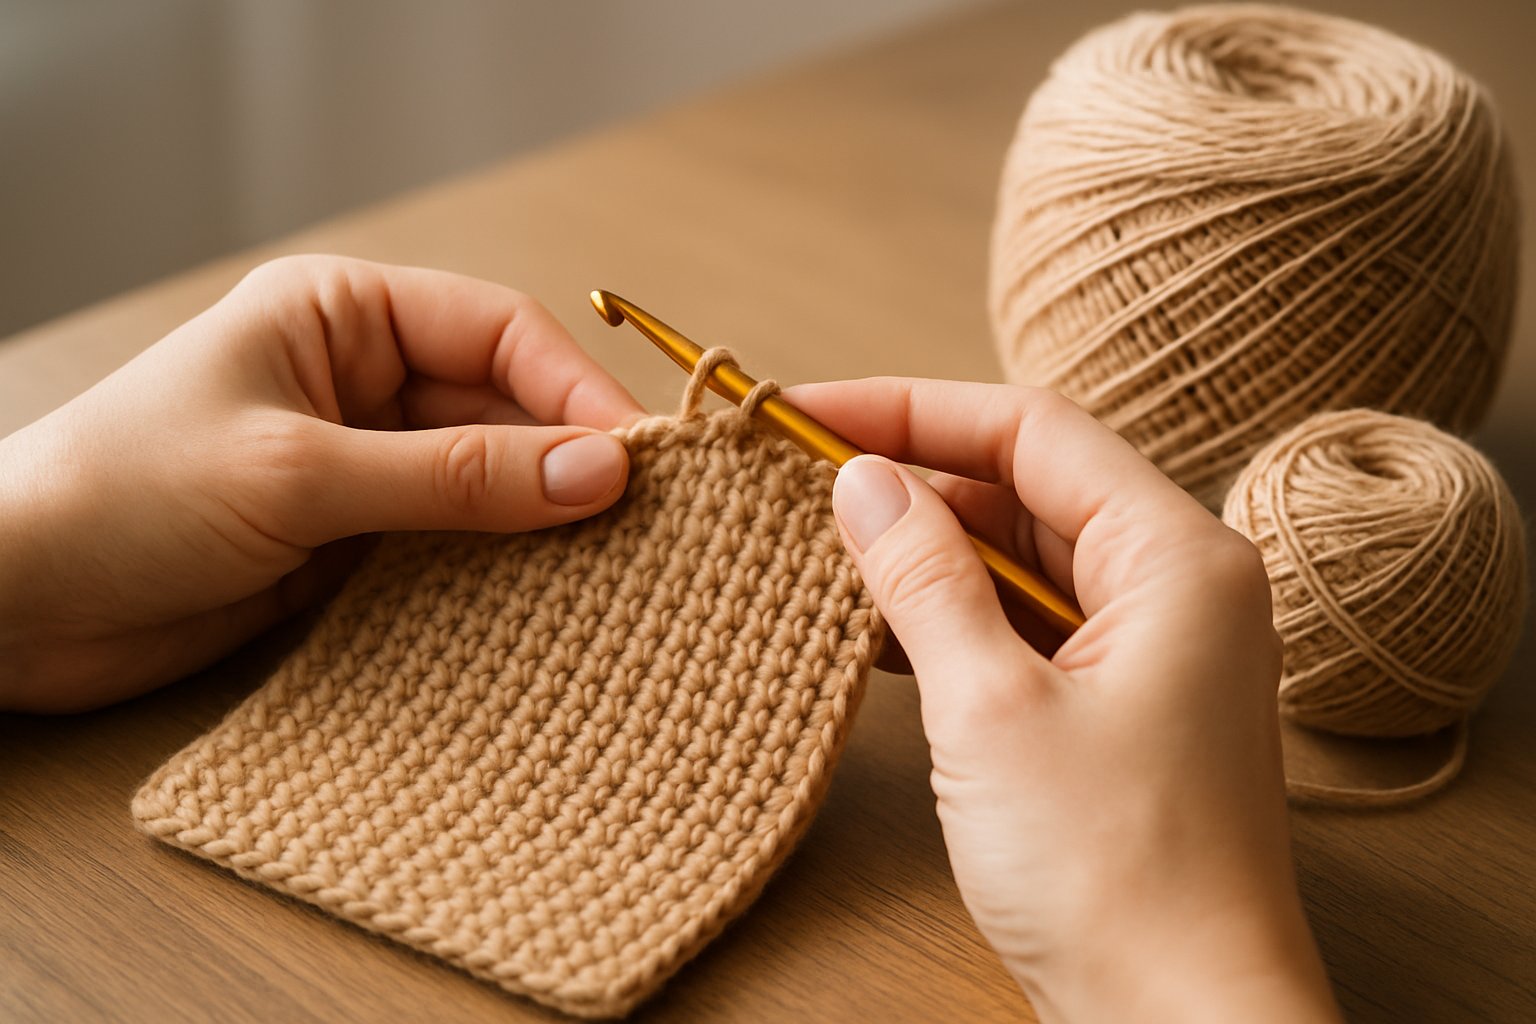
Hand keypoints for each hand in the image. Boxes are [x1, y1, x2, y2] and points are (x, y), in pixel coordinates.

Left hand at [0, 255, 642, 711]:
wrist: (16, 608)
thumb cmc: (120, 496)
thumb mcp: (299, 473)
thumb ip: (454, 476)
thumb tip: (598, 470)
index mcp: (340, 315)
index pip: (496, 331)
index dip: (574, 388)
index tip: (638, 456)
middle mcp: (360, 380)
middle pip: (503, 405)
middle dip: (569, 458)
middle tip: (645, 520)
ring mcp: (361, 463)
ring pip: (487, 479)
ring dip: (543, 519)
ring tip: (616, 564)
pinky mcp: (354, 540)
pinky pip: (454, 544)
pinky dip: (502, 570)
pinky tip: (548, 597)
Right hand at [788, 379, 1339, 1022]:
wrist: (1180, 1023)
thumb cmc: (1115, 875)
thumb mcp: (990, 708)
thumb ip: (924, 578)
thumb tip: (860, 481)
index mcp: (1177, 558)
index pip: (1030, 429)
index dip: (910, 410)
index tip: (807, 413)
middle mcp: (1178, 586)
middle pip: (1026, 485)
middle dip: (911, 478)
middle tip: (795, 480)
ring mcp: (1151, 648)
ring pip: (1020, 557)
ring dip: (925, 551)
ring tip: (816, 548)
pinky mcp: (1117, 705)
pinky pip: (1024, 625)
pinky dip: (950, 617)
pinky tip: (870, 627)